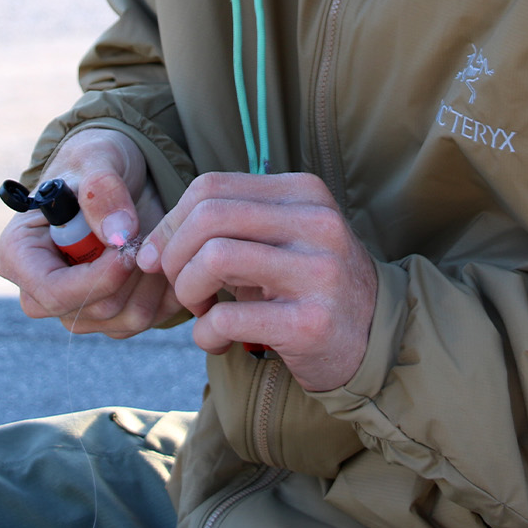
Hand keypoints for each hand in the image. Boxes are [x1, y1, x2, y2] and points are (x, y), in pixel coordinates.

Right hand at [0, 128, 181, 337]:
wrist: (120, 174)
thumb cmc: (95, 161)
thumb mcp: (96, 158)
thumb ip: (102, 190)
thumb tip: (118, 233)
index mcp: (19, 254)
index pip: (51, 292)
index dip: (95, 280)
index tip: (128, 250)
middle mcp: (41, 289)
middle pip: (89, 311)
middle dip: (129, 277)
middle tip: (150, 235)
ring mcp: (75, 306)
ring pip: (121, 321)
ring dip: (151, 283)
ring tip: (160, 240)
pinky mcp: (109, 313)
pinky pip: (144, 319)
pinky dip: (164, 292)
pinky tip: (168, 256)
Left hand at [138, 171, 376, 391]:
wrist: (375, 338)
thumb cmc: (310, 285)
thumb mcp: (281, 239)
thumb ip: (229, 225)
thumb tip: (152, 243)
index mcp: (304, 193)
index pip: (211, 186)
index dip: (171, 221)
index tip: (160, 255)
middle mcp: (316, 224)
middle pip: (208, 216)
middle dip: (173, 255)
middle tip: (180, 285)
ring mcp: (317, 272)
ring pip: (214, 258)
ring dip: (188, 290)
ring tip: (201, 310)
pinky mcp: (311, 322)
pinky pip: (228, 318)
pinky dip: (206, 334)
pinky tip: (217, 341)